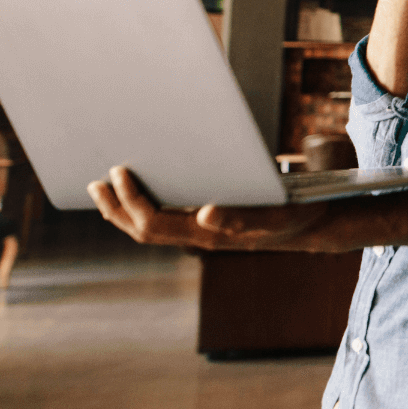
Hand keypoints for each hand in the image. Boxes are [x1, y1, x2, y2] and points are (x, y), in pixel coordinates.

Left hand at [88, 165, 325, 249]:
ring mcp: (200, 232)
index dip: (130, 200)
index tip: (118, 171)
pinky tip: (142, 187)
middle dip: (115, 207)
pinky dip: (144, 205)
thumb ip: (241, 217)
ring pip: (149, 227)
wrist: (312, 226)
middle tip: (95, 181)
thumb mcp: (275, 213)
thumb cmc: (294, 215)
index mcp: (207, 234)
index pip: (154, 223)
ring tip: (105, 186)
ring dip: (123, 209)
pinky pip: (165, 218)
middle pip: (142, 229)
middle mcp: (198, 236)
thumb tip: (204, 213)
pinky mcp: (207, 224)